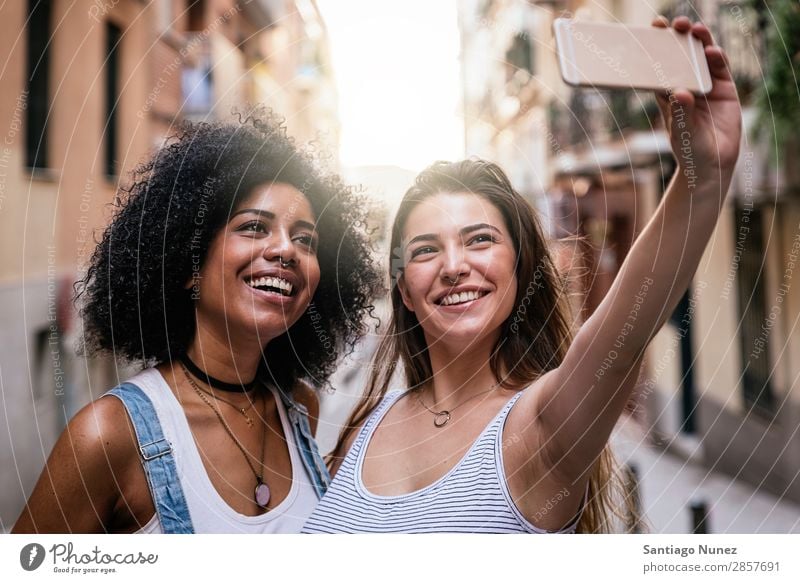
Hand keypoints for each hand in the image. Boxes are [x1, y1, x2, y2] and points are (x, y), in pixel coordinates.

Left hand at [652, 16, 741, 182]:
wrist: (712, 164)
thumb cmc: (689, 149)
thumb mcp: (682, 132)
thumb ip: (682, 113)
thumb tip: (680, 93)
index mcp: (668, 94)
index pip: (659, 67)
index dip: (655, 49)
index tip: (651, 32)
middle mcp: (686, 85)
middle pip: (680, 56)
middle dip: (677, 38)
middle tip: (674, 24)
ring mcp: (706, 85)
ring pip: (701, 57)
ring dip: (698, 41)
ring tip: (694, 29)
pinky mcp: (724, 88)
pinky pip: (720, 68)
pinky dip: (717, 58)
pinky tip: (712, 51)